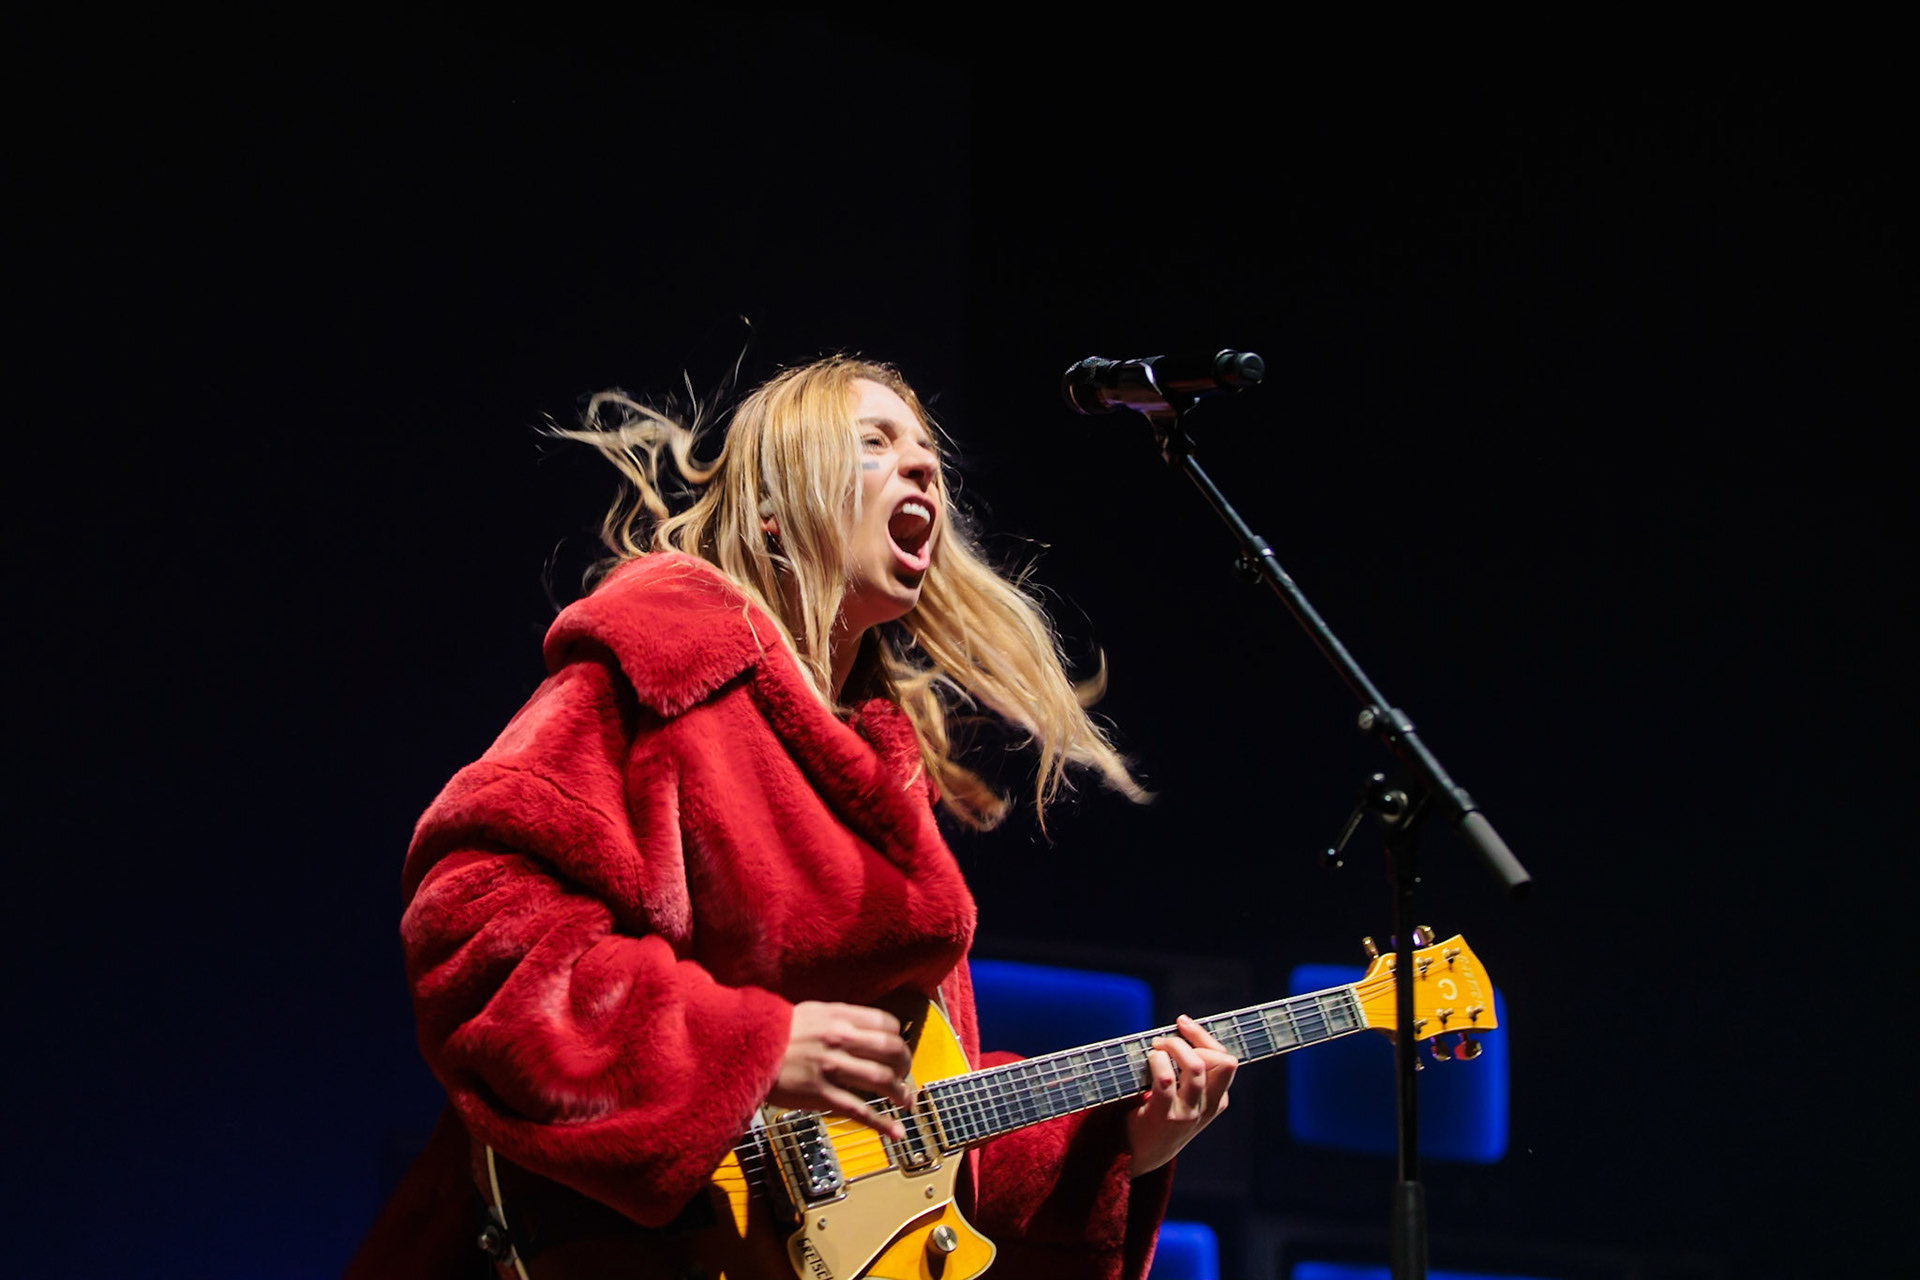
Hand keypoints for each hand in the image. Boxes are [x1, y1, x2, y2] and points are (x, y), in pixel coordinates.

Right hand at [769, 1001, 914, 1139]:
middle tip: (905, 1075)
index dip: (898, 1038)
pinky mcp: (821, 1095)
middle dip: (905, 1065)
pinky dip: (882, 1123)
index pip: (887, 1024)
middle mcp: (840, 1040)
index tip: (897, 1049)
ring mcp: (831, 1068)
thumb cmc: (776, 1032)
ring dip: (900, 1093)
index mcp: (839, 1017)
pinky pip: (860, 1111)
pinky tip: (896, 1132)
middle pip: (891, 1050)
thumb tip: (867, 1029)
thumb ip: (841, 1019)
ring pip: (881, 1080)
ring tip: (905, 1101)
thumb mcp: (812, 1012)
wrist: (745, 1050)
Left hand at [1125, 1015, 1236, 1175]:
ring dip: (1173, 1047)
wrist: (1143, 1153)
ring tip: (1156, 1047)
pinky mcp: (1164, 1116)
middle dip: (1190, 1040)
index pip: (1226, 1060)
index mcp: (1217, 1100)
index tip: (1182, 1023)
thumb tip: (1183, 1027)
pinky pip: (1166, 1080)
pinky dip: (1158, 1062)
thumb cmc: (1162, 1113)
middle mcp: (1207, 1107)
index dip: (1204, 1037)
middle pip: (1219, 1061)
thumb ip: (1191, 1070)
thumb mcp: (1187, 1096)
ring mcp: (1188, 1113)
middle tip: (1164, 1039)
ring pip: (1195, 1066)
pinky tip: (1150, 1060)